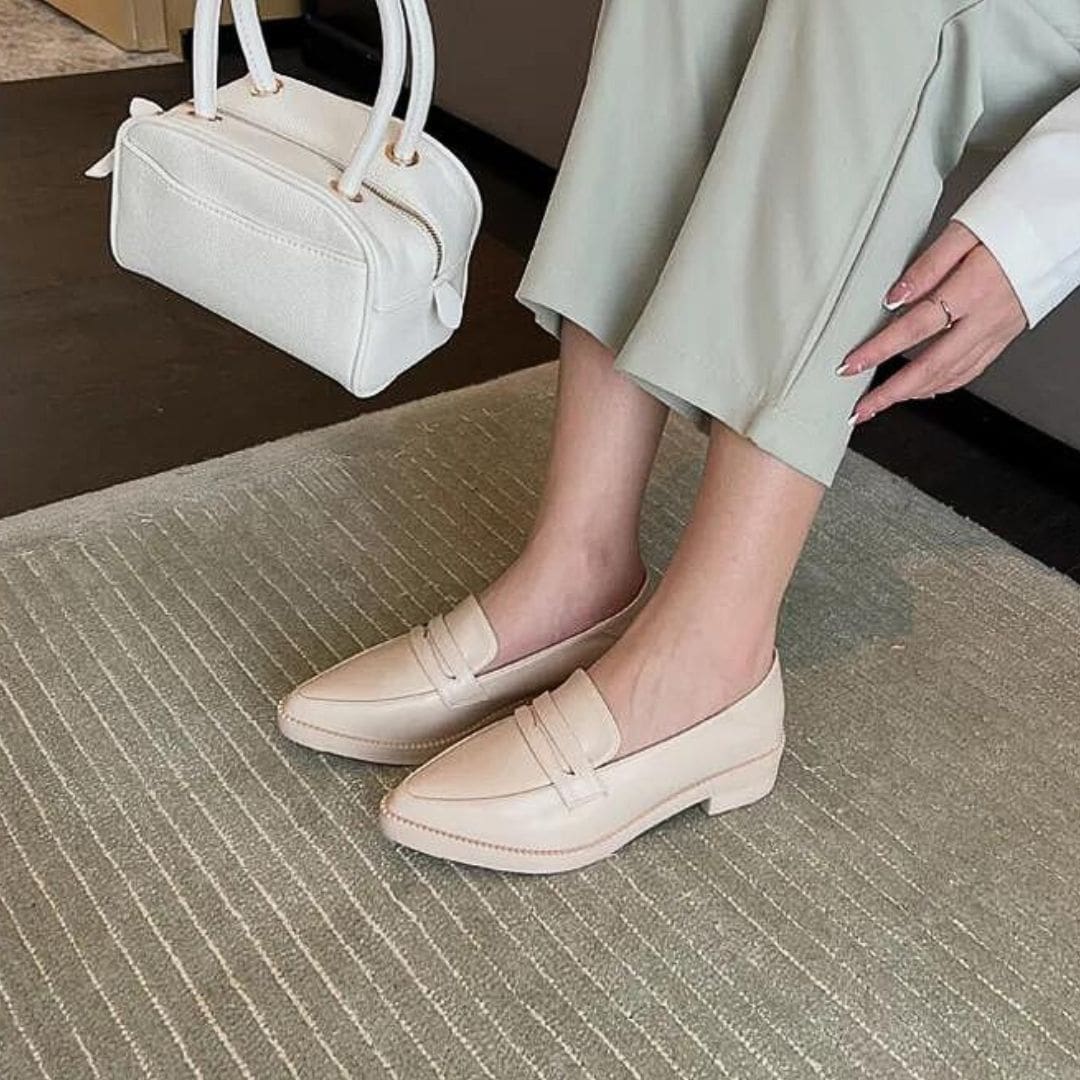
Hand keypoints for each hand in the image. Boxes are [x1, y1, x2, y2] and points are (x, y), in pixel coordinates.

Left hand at [838, 221, 1026, 424]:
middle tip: (861, 408)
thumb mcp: (962, 231)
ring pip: (952, 374)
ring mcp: (998, 331)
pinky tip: (924, 390)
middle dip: (891, 392)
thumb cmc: (1011, 222)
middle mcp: (986, 317)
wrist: (1057, 225)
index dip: (879, 350)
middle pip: (932, 366)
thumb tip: (895, 297)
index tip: (851, 364)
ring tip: (882, 403)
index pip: (916, 327)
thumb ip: (926, 266)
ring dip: (913, 394)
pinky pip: (971, 370)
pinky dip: (943, 385)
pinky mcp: (1004, 335)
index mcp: (973, 288)